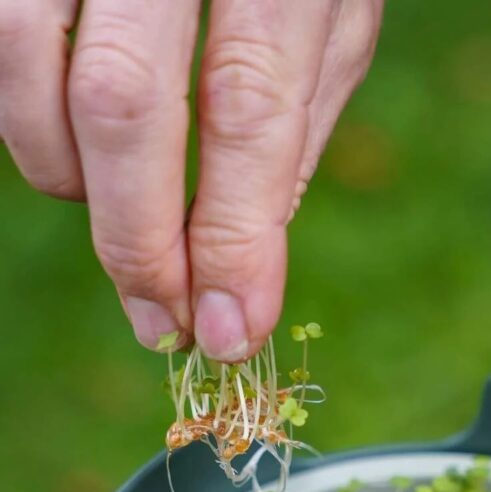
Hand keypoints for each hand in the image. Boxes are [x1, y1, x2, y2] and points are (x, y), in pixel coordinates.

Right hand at [0, 0, 383, 359]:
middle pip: (124, 102)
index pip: (246, 108)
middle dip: (138, 239)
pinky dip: (27, 118)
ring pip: (30, 70)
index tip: (229, 334)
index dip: (232, 238)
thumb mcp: (332, 13)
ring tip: (119, 222)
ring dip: (68, 182)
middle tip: (162, 321)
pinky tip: (73, 150)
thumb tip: (242, 266)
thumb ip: (292, 130)